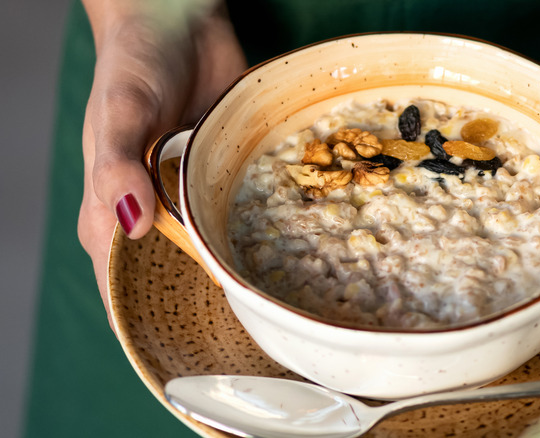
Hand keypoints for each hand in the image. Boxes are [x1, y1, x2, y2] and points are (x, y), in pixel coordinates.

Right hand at [77, 0, 246, 325]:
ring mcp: (192, 197)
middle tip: (250, 335)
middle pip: (175, 277)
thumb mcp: (119, 111)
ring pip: (214, 250)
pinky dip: (262, 235)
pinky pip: (243, 214)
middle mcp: (155, 213)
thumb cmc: (134, 64)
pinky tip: (295, 257)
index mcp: (112, 210)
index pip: (122, 284)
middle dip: (206, 307)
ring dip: (240, 275)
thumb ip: (116, 164)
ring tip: (277, 309)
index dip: (149, 321)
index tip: (189, 354)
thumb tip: (129, 221)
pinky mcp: (225, 177)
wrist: (180, 20)